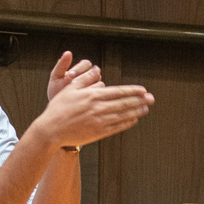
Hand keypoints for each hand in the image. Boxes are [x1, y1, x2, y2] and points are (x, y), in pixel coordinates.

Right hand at [33, 75, 153, 149]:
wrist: (51, 130)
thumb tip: (96, 71)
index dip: (132, 91)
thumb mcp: (70, 89)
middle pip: (124, 103)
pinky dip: (126, 123)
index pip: (118, 92)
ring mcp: (99, 121)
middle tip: (152, 99)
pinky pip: (116, 127)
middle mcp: (98, 108)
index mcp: (92, 96)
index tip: (143, 90)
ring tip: (146, 109)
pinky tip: (133, 120)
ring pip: (123, 115)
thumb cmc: (58, 108)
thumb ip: (85, 80)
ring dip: (136, 112)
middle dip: (140, 100)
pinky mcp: (98, 132)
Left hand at [46, 51, 100, 100]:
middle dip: (85, 78)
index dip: (79, 69)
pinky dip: (91, 98)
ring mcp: (94, 88)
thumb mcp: (56, 77)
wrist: (58, 111)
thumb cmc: (56, 91)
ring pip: (99, 83)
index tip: (70, 76)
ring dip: (89, 88)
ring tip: (78, 94)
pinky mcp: (97, 99)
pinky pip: (99, 95)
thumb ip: (61, 65)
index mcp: (81, 69)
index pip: (86, 64)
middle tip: (75, 84)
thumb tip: (68, 52)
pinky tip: (82, 101)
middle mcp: (90, 77)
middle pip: (95, 72)